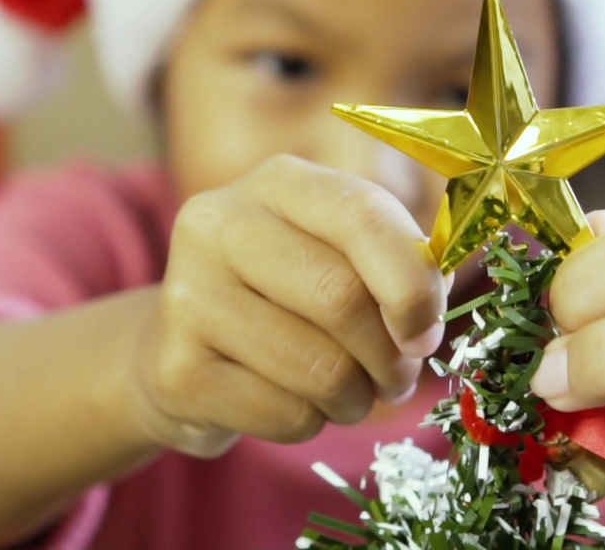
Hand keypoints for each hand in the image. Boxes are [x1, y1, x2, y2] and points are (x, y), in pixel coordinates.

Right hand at [127, 155, 446, 456]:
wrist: (177, 345)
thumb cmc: (285, 296)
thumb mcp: (336, 254)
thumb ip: (395, 264)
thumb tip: (428, 313)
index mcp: (278, 182)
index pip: (361, 215)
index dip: (412, 282)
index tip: (427, 332)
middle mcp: (220, 225)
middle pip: (341, 297)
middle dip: (390, 355)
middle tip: (398, 376)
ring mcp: (188, 296)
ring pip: (320, 367)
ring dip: (356, 397)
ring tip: (349, 393)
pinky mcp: (176, 370)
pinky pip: (286, 414)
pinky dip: (312, 423)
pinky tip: (296, 404)